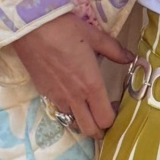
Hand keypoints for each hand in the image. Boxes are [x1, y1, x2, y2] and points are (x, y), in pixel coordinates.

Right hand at [12, 15, 133, 140]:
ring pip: (74, 123)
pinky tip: (71, 96)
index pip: (106, 119)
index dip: (115, 119)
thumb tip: (130, 57)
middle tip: (104, 115)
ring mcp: (57, 98)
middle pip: (91, 131)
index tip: (117, 105)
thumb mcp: (94, 36)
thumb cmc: (64, 29)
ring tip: (88, 107)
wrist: (29, 28)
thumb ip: (114, 50)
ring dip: (84, 121)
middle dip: (101, 130)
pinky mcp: (44, 94)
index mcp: (91, 85)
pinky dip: (68, 111)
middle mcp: (75, 97)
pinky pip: (60, 111)